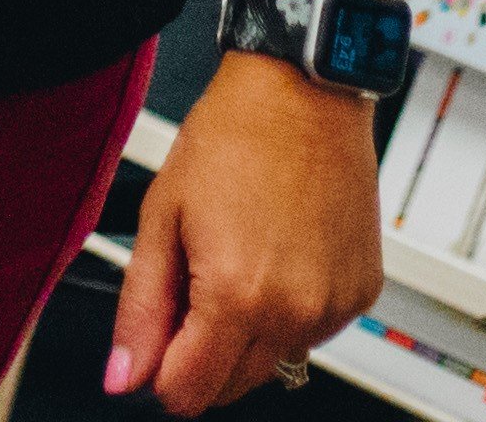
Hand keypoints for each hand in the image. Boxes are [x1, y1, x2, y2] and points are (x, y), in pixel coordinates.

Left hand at [107, 55, 379, 412]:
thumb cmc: (234, 138)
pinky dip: (290, 311)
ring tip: (241, 258)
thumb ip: (141, 309)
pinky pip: (312, 332)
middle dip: (201, 353)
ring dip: (247, 333)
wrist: (304, 93)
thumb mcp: (162, 218)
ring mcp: (333, 307)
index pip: (187, 393)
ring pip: (272, 363)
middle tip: (194, 282)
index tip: (158, 335)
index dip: (159, 371)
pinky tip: (278, 256)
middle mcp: (293, 312)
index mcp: (236, 296)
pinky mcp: (361, 294)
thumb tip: (124, 375)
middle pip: (230, 388)